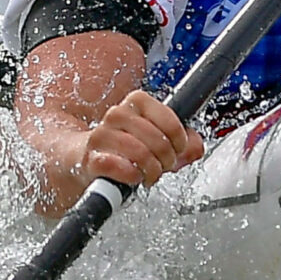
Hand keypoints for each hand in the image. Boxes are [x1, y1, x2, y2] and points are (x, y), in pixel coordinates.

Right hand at [77, 90, 204, 189]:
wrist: (85, 157)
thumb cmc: (125, 147)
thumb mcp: (157, 140)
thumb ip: (184, 144)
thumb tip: (195, 148)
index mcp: (137, 102)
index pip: (169, 120)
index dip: (180, 141)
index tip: (178, 150)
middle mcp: (117, 114)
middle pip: (157, 139)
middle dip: (167, 159)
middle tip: (164, 167)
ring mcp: (102, 135)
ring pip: (140, 152)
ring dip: (151, 170)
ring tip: (150, 175)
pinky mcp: (90, 158)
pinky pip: (117, 166)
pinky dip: (132, 176)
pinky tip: (134, 177)